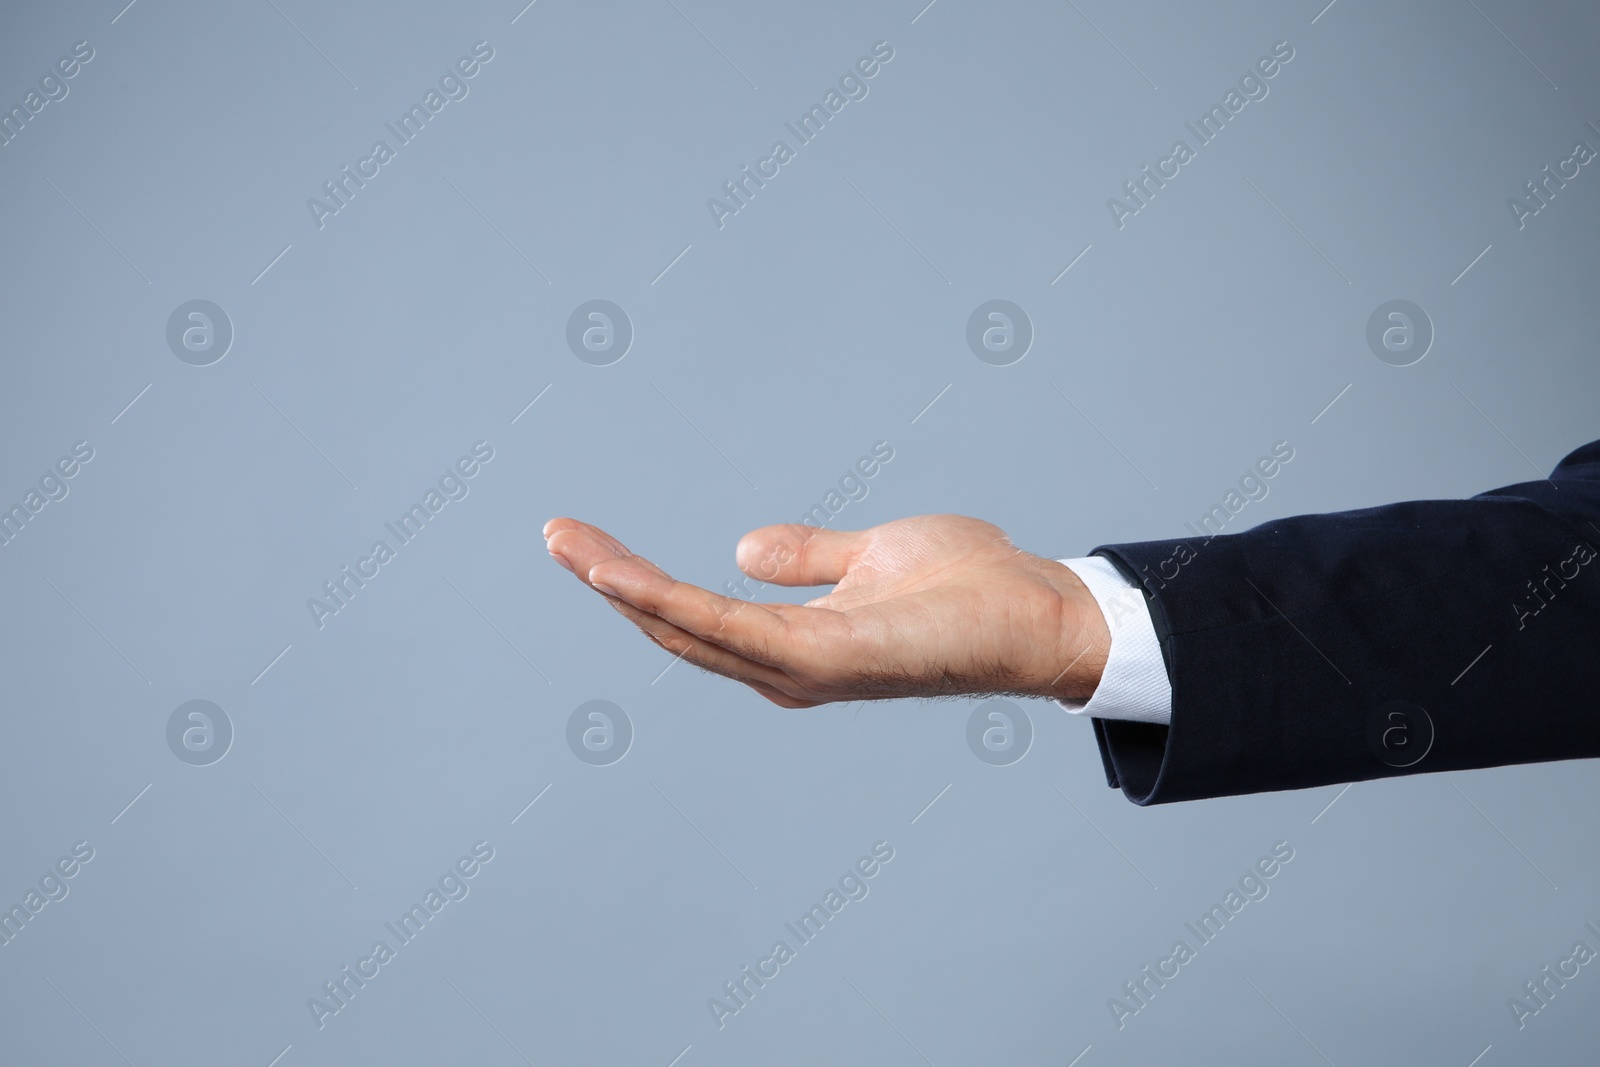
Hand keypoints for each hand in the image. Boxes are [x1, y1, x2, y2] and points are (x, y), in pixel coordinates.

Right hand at [543, 514, 1109, 707]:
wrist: (1037, 610)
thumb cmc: (968, 588)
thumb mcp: (870, 554)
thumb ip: (808, 557)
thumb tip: (743, 549)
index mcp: (796, 644)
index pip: (698, 615)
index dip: (638, 582)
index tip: (585, 538)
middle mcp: (788, 668)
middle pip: (677, 627)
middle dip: (611, 582)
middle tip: (555, 534)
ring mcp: (801, 669)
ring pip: (687, 629)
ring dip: (621, 587)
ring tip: (567, 544)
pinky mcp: (821, 658)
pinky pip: (725, 626)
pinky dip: (668, 599)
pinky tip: (623, 570)